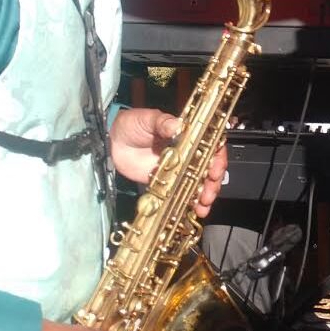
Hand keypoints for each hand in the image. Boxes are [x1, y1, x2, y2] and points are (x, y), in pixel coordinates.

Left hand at [109, 108, 227, 217]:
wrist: (112, 141)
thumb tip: (177, 125)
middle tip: (209, 193)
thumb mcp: (148, 119)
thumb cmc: (133, 124)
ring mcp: (177, 169)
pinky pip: (181, 194)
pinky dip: (189, 203)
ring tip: (203, 207)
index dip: (217, 158)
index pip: (210, 145)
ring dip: (204, 195)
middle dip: (212, 182)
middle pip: (208, 168)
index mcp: (187, 136)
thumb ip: (162, 123)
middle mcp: (186, 153)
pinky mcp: (166, 183)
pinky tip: (194, 211)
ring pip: (197, 183)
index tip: (215, 170)